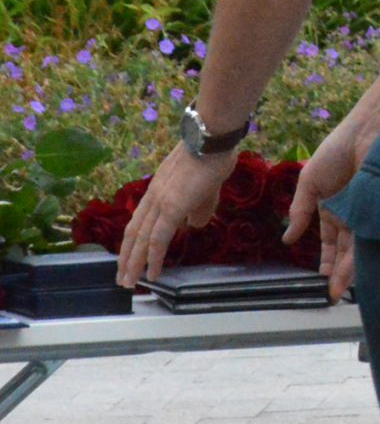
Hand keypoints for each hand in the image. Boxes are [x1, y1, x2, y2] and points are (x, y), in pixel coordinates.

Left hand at [115, 144, 231, 287]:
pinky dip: (153, 258)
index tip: (130, 257)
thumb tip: (194, 224)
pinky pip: (158, 239)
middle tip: (122, 278)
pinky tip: (152, 273)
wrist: (212, 140)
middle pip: (133, 233)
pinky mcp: (171, 208)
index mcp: (158, 190)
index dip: (133, 241)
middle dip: (126, 258)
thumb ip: (198, 207)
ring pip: (141, 240)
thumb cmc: (213, 157)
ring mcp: (160, 203)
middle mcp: (152, 198)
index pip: (139, 221)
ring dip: (134, 263)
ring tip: (129, 282)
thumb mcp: (205, 187)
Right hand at [283, 113, 370, 302]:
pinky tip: (362, 269)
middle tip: (334, 293)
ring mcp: (370, 210)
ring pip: (361, 245)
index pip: (332, 240)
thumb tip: (288, 239)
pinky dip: (368, 252)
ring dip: (352, 268)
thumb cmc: (338, 149)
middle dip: (340, 270)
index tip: (323, 278)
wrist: (370, 128)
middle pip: (347, 247)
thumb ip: (300, 209)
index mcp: (335, 206)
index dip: (328, 259)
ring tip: (344, 288)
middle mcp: (354, 212)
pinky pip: (375, 234)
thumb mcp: (310, 180)